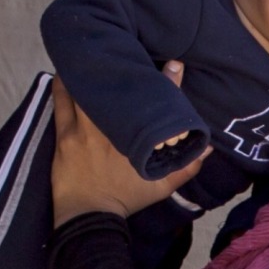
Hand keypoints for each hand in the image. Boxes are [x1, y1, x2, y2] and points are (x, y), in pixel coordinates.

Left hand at [50, 68, 208, 226]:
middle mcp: (112, 131)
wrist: (89, 218)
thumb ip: (186, 167)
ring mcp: (84, 131)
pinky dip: (64, 85)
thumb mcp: (161, 187)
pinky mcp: (64, 134)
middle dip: (124, 67)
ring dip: (91, 73)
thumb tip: (206, 148)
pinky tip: (66, 71)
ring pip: (87, 90)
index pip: (158, 105)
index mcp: (139, 142)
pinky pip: (62, 102)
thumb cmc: (126, 200)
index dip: (170, 82)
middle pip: (120, 90)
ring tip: (95, 56)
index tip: (175, 65)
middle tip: (126, 50)